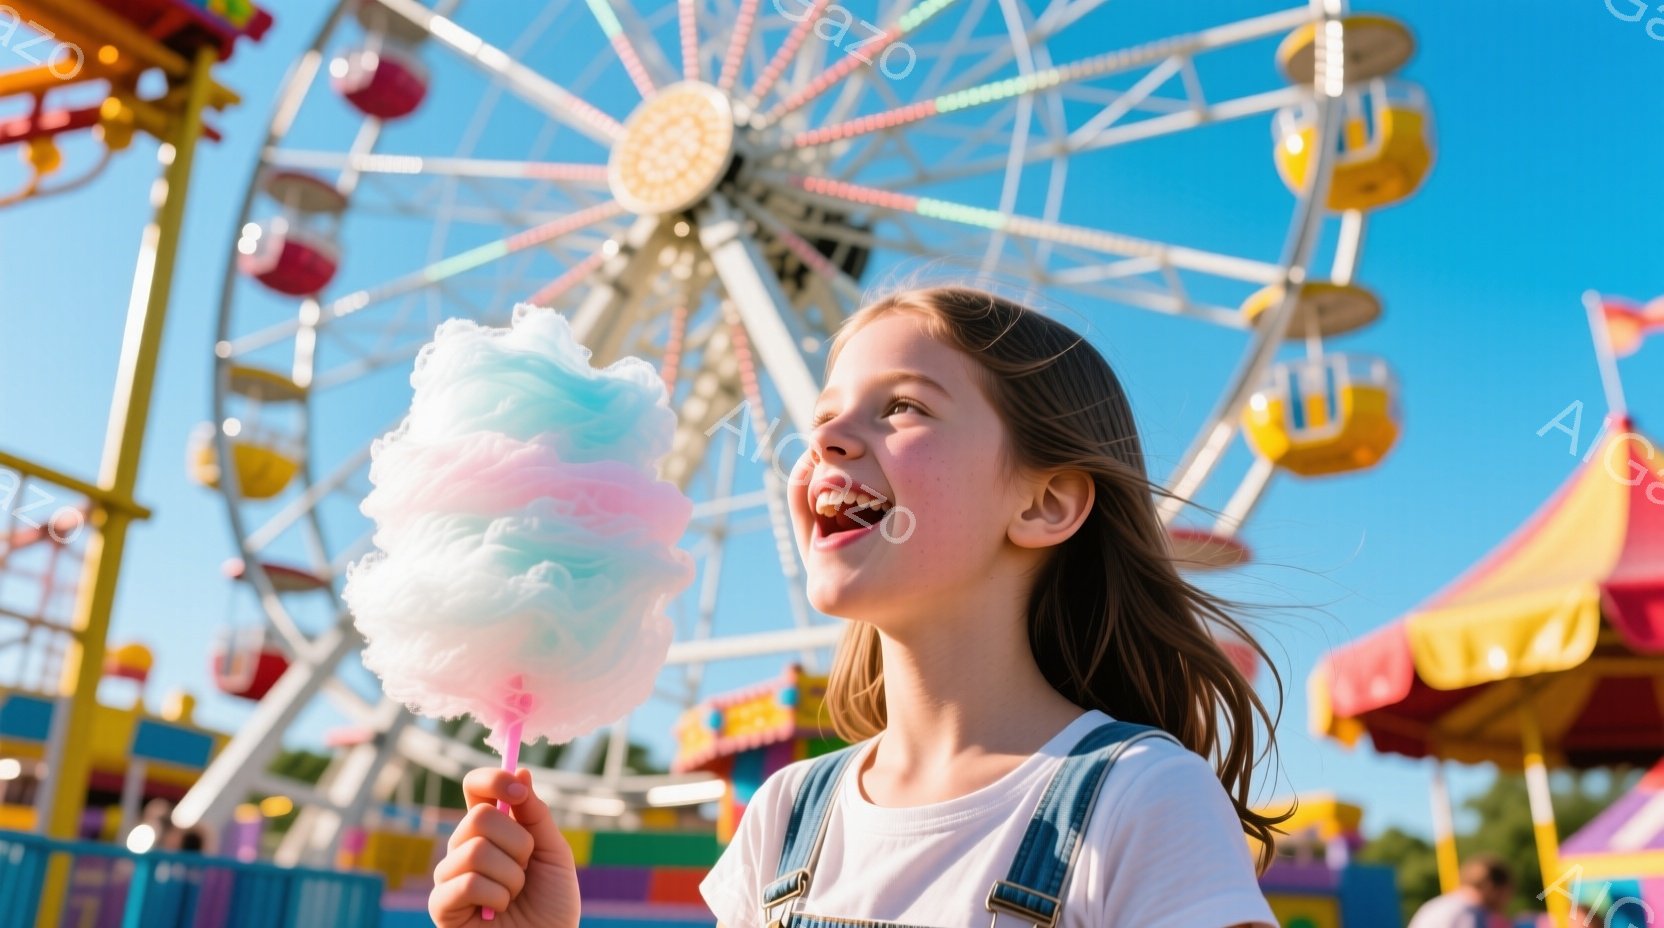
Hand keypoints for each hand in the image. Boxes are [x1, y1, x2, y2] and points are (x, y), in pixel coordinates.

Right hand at [429, 767, 580, 927]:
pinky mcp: (442, 905)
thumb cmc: (552, 905)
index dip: (492, 780)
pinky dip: (497, 896)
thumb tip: (520, 771)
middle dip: (517, 844)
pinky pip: (468, 882)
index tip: (518, 790)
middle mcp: (465, 848)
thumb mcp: (554, 853)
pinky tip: (498, 911)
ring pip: (475, 850)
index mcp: (491, 831)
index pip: (476, 788)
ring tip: (514, 896)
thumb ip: (536, 815)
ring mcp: (450, 876)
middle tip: (526, 869)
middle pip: (478, 817)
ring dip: (510, 876)